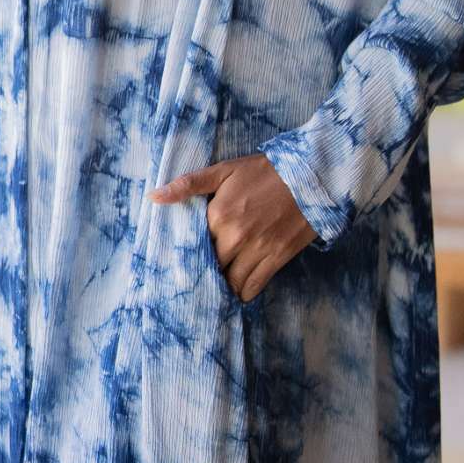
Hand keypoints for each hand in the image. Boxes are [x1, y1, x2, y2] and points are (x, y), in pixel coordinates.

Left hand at [148, 153, 317, 303]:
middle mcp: (235, 237)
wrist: (310, 176)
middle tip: (209, 270)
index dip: (195, 250)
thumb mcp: (225, 171)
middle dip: (210, 268)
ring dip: (226, 283)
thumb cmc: (265, 172)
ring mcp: (257, 250)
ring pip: (231, 281)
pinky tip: (240, 288)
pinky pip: (253, 286)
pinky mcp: (277, 258)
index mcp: (218, 215)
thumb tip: (153, 197)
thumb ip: (188, 184)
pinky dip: (245, 291)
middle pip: (212, 265)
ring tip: (223, 281)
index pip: (195, 245)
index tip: (194, 253)